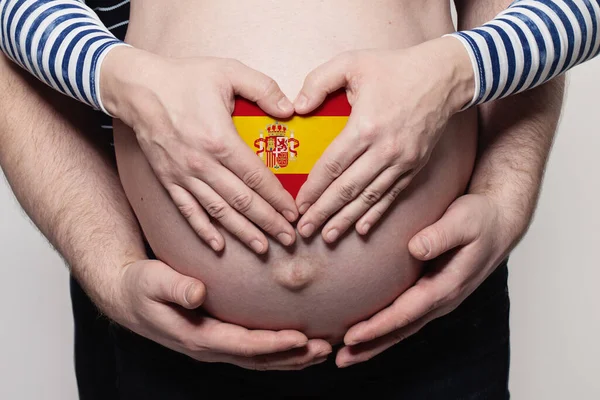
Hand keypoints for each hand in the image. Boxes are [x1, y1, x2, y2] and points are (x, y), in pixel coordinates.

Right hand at [101, 47, 297, 253]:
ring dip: (242, 232)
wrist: (137, 88)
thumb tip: (291, 110)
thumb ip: (264, 88)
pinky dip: (203, 230)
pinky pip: (188, 211)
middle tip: (289, 238)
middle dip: (268, 222)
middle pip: (242, 201)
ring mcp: (183, 176)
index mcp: (220, 140)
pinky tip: (218, 245)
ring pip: (218, 212)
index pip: (256, 177)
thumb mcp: (228, 71)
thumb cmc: (184, 78)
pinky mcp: (168, 180)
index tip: (294, 213)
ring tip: (263, 248)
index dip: (277, 198)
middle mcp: (202, 164)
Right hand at [106, 259, 331, 370]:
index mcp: (196, 336)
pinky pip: (253, 351)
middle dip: (292, 356)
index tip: (301, 338)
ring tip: (321, 351)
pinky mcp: (218, 338)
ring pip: (259, 359)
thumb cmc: (140, 286)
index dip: (273, 344)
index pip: (242, 345)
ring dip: (290, 358)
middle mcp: (208, 346)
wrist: (127, 297)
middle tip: (325, 349)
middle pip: (258, 358)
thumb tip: (198, 293)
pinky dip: (278, 352)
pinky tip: (297, 346)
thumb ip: (174, 287)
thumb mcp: (151, 281)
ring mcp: (214, 345)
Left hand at [293, 37, 473, 241]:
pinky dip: (375, 214)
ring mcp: (402, 161)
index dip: (313, 189)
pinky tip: (361, 229)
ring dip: (346, 219)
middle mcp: (384, 150)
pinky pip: (391, 196)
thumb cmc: (395, 67)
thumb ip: (319, 81)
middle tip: (304, 229)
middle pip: (347, 189)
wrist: (444, 76)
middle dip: (323, 212)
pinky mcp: (414, 166)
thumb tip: (296, 108)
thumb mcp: (352, 62)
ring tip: (327, 237)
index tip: (298, 205)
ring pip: (369, 198)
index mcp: (365, 126)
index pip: (332, 166)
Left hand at [334, 193, 522, 367]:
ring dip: (375, 343)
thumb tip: (416, 248)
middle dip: (370, 347)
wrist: (498, 222)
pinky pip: (405, 317)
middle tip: (340, 360)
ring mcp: (437, 299)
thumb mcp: (464, 220)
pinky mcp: (431, 292)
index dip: (377, 327)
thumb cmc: (480, 219)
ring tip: (346, 355)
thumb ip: (441, 235)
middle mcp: (441, 299)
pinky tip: (367, 332)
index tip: (351, 337)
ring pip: (402, 327)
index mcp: (447, 286)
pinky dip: (384, 329)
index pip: (405, 313)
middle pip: (401, 330)